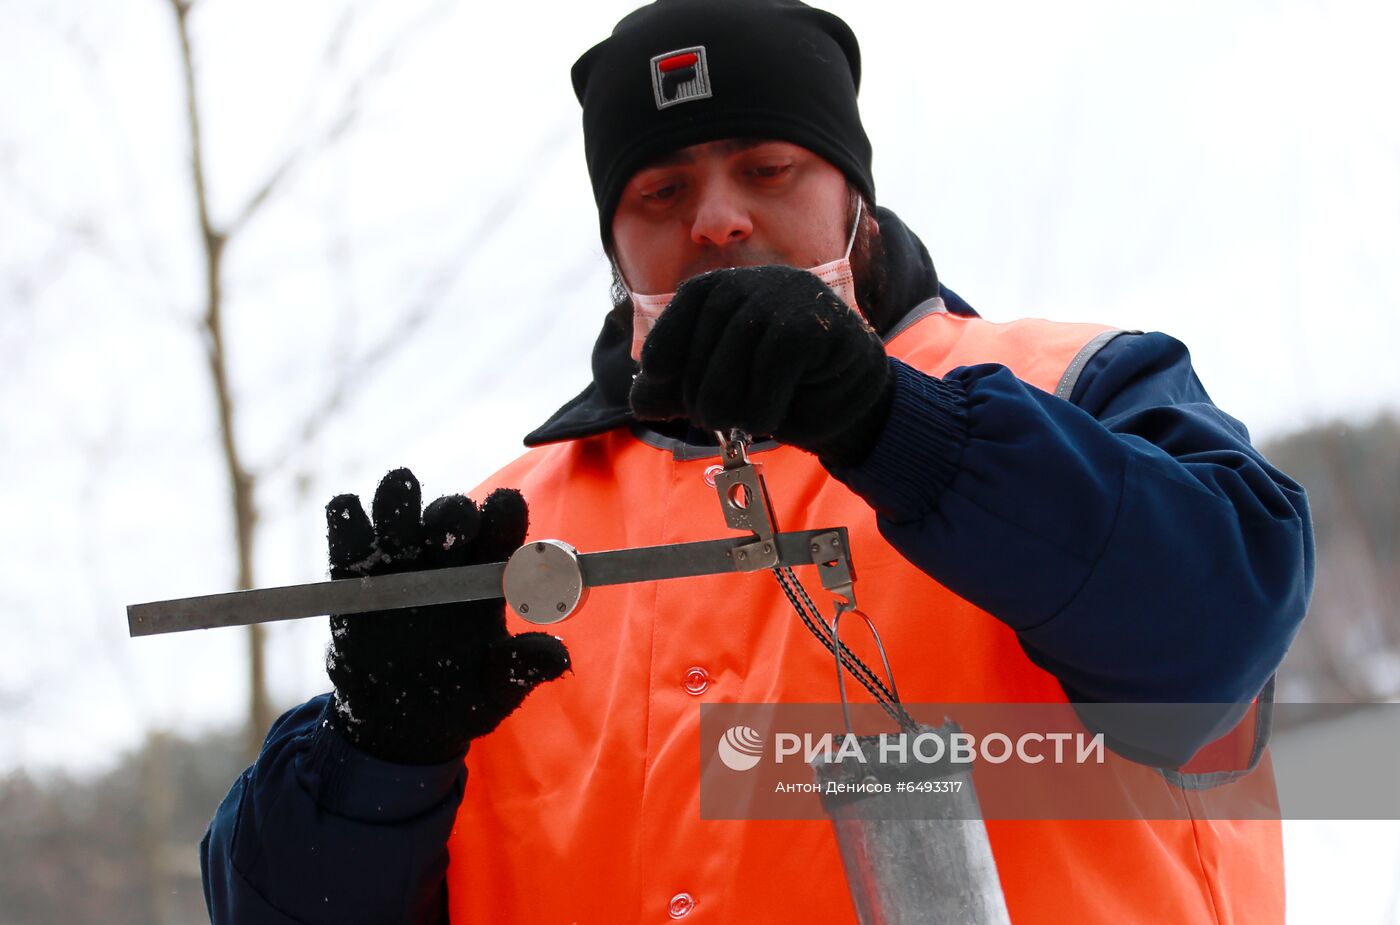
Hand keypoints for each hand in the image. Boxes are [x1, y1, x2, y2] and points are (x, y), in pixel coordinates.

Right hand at [324, 468, 569, 763]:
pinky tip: (351, 517)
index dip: (504, 511)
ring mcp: (398, 560)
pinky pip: (347, 531)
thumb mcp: (495, 692)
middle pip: (452, 511)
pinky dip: (346, 516)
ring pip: (398, 507)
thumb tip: (558, 658)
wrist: (396, 727)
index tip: (504, 509)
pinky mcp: (352, 574)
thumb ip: (521, 670)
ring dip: (398, 500)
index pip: (502, 525)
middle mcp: (446, 556)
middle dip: (452, 512)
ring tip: (398, 504)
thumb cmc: (457, 701)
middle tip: (449, 531)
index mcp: (488, 574)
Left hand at [628, 266, 892, 464]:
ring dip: (730, 401)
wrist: (849, 402)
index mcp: (730, 289)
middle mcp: (757, 282)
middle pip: (707, 333)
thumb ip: (680, 390)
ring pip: (737, 350)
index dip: (666, 339)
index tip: (652, 375)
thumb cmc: (781, 390)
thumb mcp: (723, 389)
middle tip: (708, 420)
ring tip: (740, 424)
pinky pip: (774, 362)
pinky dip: (763, 401)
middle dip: (698, 387)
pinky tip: (766, 420)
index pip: (688, 303)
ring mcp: (789, 296)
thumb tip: (639, 401)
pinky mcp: (815, 323)